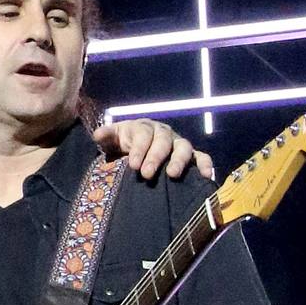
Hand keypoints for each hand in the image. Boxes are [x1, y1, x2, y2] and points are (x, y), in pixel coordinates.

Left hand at [92, 118, 214, 181]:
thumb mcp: (113, 139)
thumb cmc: (123, 145)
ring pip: (184, 148)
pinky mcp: (191, 156)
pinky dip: (206, 164)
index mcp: (145, 128)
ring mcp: (178, 144)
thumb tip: (98, 134)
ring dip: (179, 160)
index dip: (140, 149)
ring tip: (173, 175)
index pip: (144, 135)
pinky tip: (207, 176)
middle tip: (147, 174)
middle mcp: (164, 133)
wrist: (136, 148)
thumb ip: (107, 136)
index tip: (134, 166)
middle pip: (164, 141)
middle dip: (156, 157)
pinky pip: (202, 157)